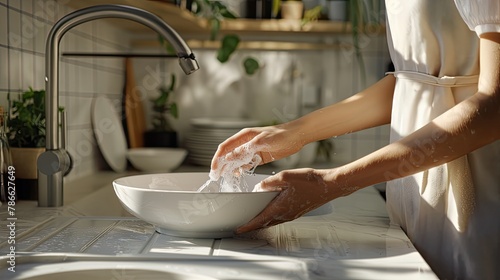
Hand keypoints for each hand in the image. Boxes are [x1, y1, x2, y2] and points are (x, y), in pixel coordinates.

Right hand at [210, 124, 303, 179]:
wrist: (296, 136)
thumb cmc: (280, 135)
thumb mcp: (261, 142)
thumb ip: (245, 150)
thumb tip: (229, 157)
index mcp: (244, 135)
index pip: (225, 147)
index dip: (218, 158)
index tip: (214, 168)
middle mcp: (246, 142)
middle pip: (229, 154)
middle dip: (221, 165)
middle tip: (216, 176)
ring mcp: (253, 149)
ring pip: (237, 159)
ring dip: (230, 167)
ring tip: (225, 177)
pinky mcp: (259, 156)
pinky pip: (247, 163)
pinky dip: (242, 168)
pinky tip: (239, 173)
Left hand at [235, 168, 352, 233]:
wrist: (329, 186)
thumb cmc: (311, 181)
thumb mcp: (285, 177)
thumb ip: (268, 183)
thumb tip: (258, 188)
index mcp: (281, 207)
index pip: (259, 220)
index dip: (247, 225)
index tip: (238, 229)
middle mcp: (286, 214)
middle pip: (265, 223)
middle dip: (252, 225)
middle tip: (242, 225)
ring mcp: (293, 214)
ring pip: (273, 221)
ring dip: (262, 221)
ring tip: (252, 219)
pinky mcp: (297, 211)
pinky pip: (280, 217)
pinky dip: (271, 217)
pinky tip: (270, 211)